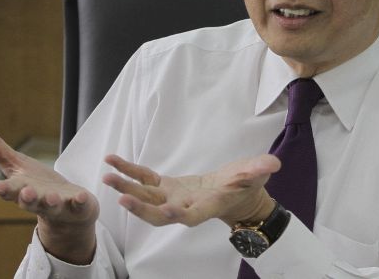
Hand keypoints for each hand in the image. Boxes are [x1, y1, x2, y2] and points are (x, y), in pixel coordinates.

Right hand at [0, 126, 98, 262]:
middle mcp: (37, 200)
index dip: (5, 190)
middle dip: (26, 198)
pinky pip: (79, 205)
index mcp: (21, 190)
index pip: (10, 191)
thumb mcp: (16, 163)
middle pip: (29, 201)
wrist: (65, 209)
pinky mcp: (78, 206)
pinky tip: (80, 195)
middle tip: (26, 193)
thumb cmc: (36, 184)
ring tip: (51, 197)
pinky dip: (79, 201)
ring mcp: (58, 205)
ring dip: (50, 201)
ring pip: (51, 205)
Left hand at [102, 154, 279, 228]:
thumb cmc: (247, 186)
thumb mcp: (256, 176)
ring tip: (107, 175)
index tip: (165, 210)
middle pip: (159, 213)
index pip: (189, 216)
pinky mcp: (167, 187)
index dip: (177, 215)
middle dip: (140, 207)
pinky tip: (113, 162)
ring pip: (146, 197)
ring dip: (126, 187)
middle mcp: (185, 207)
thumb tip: (272, 164)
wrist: (235, 194)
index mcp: (206, 207)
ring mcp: (173, 198)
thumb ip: (260, 170)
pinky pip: (145, 180)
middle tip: (121, 197)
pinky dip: (129, 171)